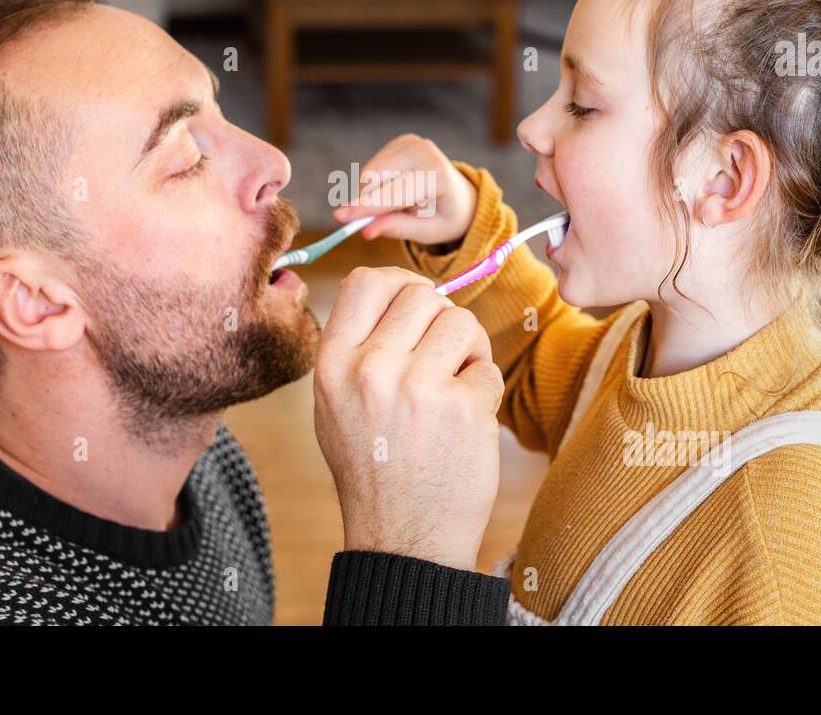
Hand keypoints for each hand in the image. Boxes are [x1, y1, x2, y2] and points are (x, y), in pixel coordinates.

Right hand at [313, 266, 503, 570]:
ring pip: (461, 321)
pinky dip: (485, 390)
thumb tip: (398, 292)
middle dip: (441, 320)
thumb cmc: (372, 470)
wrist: (403, 540)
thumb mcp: (334, 405)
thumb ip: (356, 348)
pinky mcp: (463, 409)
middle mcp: (370, 369)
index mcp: (332, 365)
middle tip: (443, 358)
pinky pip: (488, 367)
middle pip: (422, 295)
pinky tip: (465, 423)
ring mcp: (418, 388)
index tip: (418, 304)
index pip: (365, 281)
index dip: (399, 282)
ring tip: (455, 387)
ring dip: (468, 350)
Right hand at [332, 134, 476, 246]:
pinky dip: (375, 185)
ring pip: (369, 172)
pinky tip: (393, 191)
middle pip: (375, 177)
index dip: (367, 206)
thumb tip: (365, 230)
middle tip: (365, 223)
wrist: (458, 196)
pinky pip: (372, 167)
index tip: (340, 217)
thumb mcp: (428, 232)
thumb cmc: (444, 217)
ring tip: (397, 207)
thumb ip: (398, 228)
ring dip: (370, 194)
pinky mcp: (401, 142)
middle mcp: (425, 151)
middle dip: (364, 201)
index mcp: (438, 175)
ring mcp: (412, 142)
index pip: (395, 192)